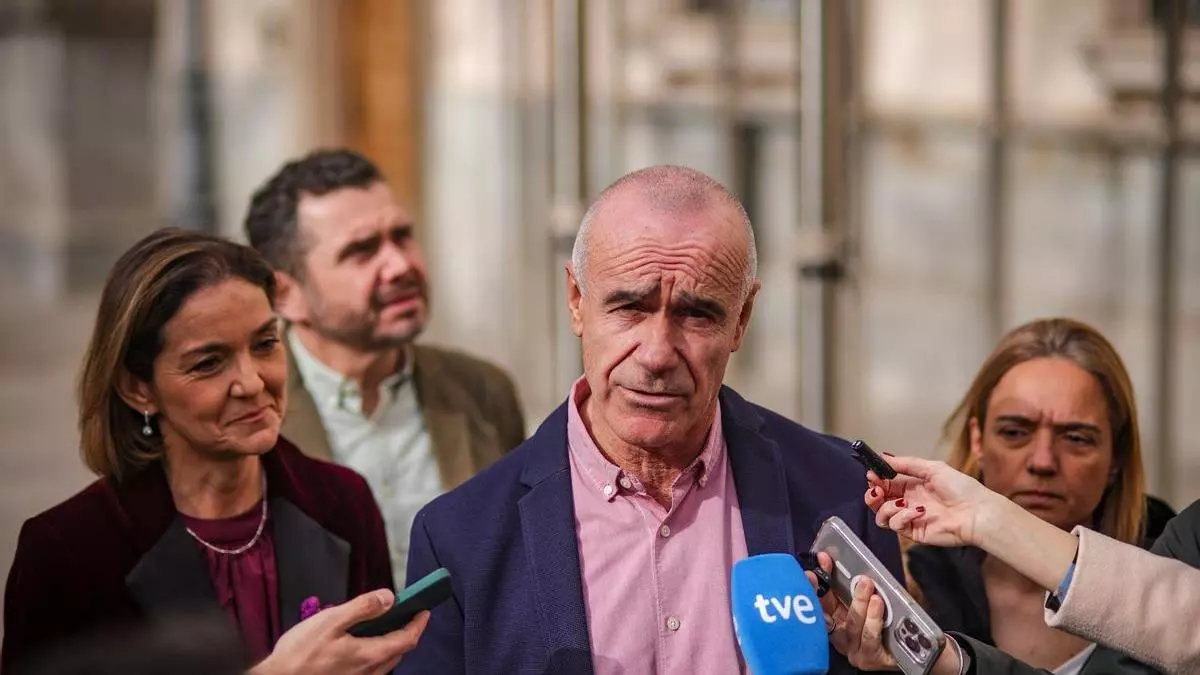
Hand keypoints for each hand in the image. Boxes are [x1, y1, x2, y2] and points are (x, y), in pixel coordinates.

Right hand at [250, 589, 428, 674]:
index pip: (407, 639)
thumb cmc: (299, 656)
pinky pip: (371, 670)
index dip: (419, 624)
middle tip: (407, 616)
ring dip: (391, 645)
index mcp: (369, 655)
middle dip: (407, 633)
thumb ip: (362, 607)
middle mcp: (369, 672)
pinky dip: (375, 655)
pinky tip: (361, 645)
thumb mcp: (331, 621)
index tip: (424, 611)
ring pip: (386, 663)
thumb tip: (389, 597)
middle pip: (399, 652)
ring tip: (384, 627)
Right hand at [806, 552, 963, 674]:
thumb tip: (854, 564)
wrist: (917, 650)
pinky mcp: (870, 659)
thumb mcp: (872, 603)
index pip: (820, 600)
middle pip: (827, 613)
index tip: (817, 564)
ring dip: (858, 602)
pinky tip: (878, 604)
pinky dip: (873, 619)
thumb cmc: (892, 624)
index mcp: (836, 621)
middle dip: (826, 589)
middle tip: (829, 566)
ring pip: (850, 625)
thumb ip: (860, 590)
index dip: (816, 582)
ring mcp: (854, 650)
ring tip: (866, 585)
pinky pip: (869, 638)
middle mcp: (840, 637)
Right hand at [864, 455, 996, 547]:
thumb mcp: (932, 468)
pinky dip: (901, 517)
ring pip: (882, 515)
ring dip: (884, 507)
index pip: (886, 482)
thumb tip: (883, 457)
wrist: (977, 513)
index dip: (876, 479)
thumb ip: (906, 464)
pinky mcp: (913, 532)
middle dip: (873, 494)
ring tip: (899, 502)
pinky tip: (916, 512)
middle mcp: (908, 501)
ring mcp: (910, 517)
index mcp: (912, 485)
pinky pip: (895, 525)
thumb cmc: (961, 488)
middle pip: (879, 500)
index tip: (872, 474)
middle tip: (877, 490)